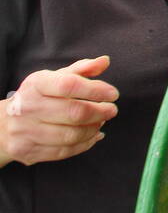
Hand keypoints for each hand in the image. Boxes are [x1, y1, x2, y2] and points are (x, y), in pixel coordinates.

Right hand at [0, 57, 118, 167]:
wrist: (3, 125)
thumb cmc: (36, 98)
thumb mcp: (53, 79)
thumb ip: (80, 70)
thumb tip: (105, 61)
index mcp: (35, 85)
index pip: (69, 85)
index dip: (95, 90)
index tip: (113, 94)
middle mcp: (28, 107)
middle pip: (74, 113)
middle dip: (100, 112)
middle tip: (111, 110)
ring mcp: (26, 131)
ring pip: (71, 135)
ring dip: (93, 129)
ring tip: (100, 122)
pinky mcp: (28, 151)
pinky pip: (64, 151)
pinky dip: (85, 144)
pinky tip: (92, 136)